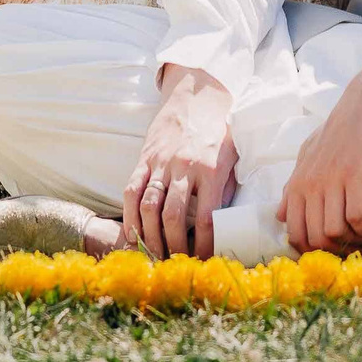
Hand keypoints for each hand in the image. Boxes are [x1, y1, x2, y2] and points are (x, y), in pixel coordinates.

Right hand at [121, 65, 237, 259]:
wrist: (195, 99)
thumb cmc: (218, 134)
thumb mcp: (232, 161)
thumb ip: (226, 192)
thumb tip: (222, 228)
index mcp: (211, 171)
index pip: (206, 218)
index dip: (203, 245)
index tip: (203, 260)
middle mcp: (184, 167)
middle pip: (173, 217)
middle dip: (173, 246)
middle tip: (174, 262)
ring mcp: (161, 163)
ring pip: (149, 206)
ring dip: (150, 236)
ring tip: (154, 255)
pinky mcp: (144, 158)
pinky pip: (131, 190)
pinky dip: (129, 215)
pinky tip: (133, 234)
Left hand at [275, 58, 361, 253]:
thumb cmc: (340, 128)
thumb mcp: (309, 154)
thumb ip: (295, 184)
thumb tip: (281, 214)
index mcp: (298, 182)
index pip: (294, 233)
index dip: (312, 250)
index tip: (332, 249)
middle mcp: (311, 184)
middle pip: (314, 239)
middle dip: (334, 250)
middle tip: (352, 245)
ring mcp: (333, 181)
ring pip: (333, 232)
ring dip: (353, 241)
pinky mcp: (357, 176)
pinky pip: (357, 218)